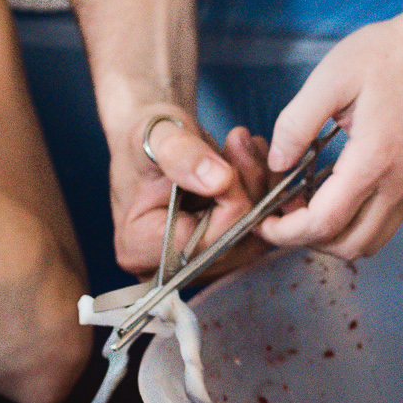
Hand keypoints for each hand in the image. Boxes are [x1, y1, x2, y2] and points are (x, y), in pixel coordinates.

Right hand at [110, 105, 266, 276]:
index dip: (228, 201)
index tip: (227, 157)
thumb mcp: (157, 134)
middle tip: (240, 140)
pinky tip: (248, 161)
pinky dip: (262, 192)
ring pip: (253, 235)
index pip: (202, 242)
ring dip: (260, 185)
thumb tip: (219, 181)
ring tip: (242, 145)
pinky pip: (259, 228)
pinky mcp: (222, 251)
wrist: (156, 137)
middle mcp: (169, 267)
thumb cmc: (148, 136)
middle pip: (232, 242)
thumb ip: (181, 154)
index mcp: (140, 248)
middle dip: (248, 187)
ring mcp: (198, 263)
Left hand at [258, 13, 402, 260]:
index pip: (324, 223)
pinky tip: (330, 195)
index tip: (262, 221)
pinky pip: (382, 224)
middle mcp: (397, 183)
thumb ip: (297, 124)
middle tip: (281, 213)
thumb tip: (276, 163)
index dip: (286, 232)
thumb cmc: (387, 56)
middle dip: (306, 239)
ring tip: (304, 206)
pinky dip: (351, 224)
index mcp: (373, 160)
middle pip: (349, 245)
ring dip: (331, 236)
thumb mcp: (330, 78)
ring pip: (369, 242)